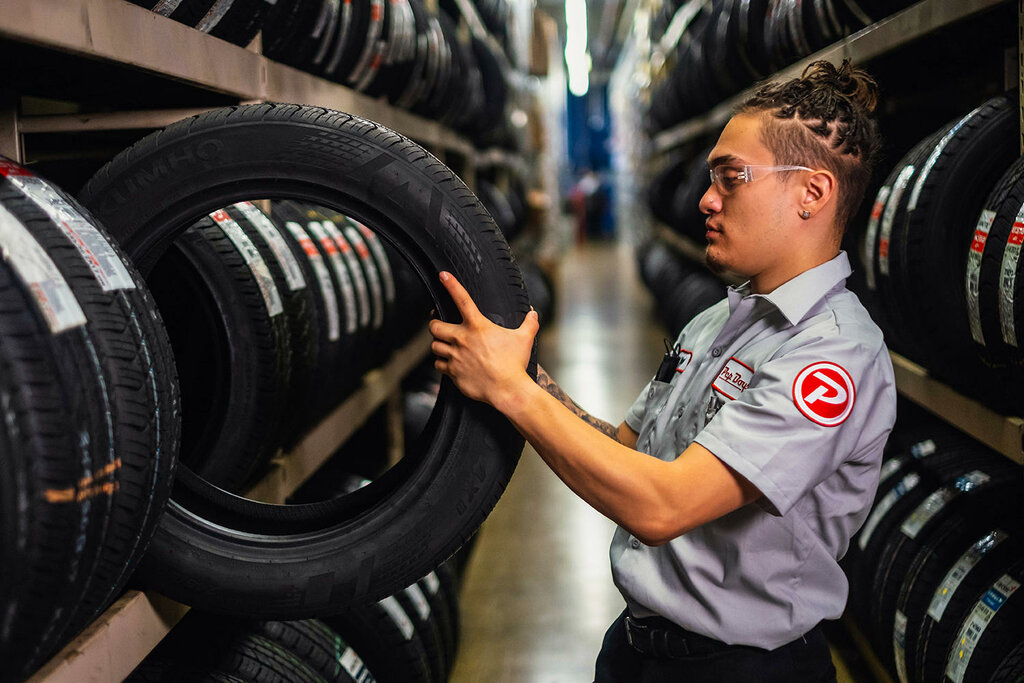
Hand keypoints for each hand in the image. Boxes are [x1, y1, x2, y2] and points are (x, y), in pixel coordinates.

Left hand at [429, 271, 538, 410]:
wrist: (507, 389)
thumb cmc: (514, 363)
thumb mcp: (524, 339)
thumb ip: (528, 324)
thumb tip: (533, 314)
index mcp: (477, 326)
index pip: (461, 299)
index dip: (451, 284)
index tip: (442, 275)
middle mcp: (462, 339)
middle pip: (435, 326)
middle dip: (435, 325)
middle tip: (441, 327)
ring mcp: (455, 356)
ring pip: (434, 346)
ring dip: (439, 345)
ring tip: (446, 346)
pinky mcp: (453, 372)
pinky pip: (439, 365)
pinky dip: (442, 363)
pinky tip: (450, 364)